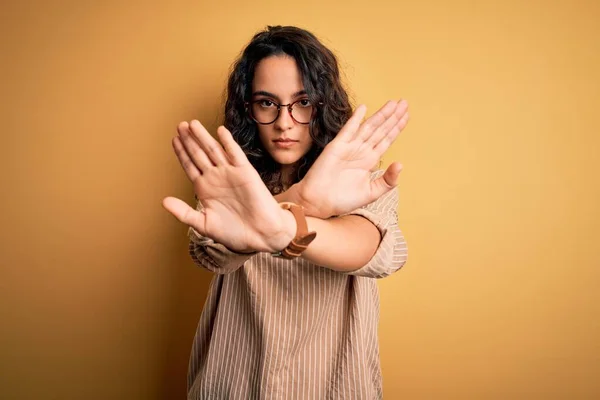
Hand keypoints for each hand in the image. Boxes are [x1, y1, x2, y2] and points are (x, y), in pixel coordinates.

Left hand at [162, 120, 294, 252]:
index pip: (190, 165)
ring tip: (192, 124)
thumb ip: (184, 212)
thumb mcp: (203, 224)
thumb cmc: (234, 232)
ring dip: (203, 137)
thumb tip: (164, 202)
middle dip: (189, 140)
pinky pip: (235, 154)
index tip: (174, 139)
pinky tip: (220, 131)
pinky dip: (228, 142)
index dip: (181, 152)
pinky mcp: (245, 172)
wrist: (260, 235)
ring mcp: (230, 173)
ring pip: (214, 150)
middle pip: (199, 154)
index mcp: (205, 188)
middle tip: (180, 125)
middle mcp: (216, 177)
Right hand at [291, 99, 408, 218]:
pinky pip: (348, 130)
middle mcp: (361, 151)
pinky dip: (355, 119)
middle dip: (393, 117)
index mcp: (370, 161)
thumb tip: (400, 164)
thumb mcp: (371, 193)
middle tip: (404, 102)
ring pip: (369, 127)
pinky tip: (363, 108)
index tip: (406, 115)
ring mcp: (349, 147)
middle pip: (380, 130)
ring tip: (393, 103)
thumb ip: (388, 181)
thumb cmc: (342, 200)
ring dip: (381, 115)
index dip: (396, 127)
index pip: (386, 140)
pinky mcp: (337, 146)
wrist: (319, 202)